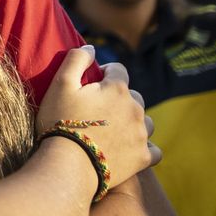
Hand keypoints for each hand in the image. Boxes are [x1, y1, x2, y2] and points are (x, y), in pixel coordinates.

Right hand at [37, 47, 159, 190]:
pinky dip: (146, 147)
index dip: (104, 74)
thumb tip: (92, 48)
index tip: (90, 86)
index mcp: (117, 89)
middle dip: (119, 98)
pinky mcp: (142, 158)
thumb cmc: (60, 123)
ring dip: (134, 121)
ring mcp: (141, 135)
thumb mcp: (60, 84)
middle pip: (134, 96)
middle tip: (97, 111)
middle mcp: (135, 109)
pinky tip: (133, 149)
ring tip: (115, 130)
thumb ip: (76, 59)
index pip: (118, 70)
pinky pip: (155, 150)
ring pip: (146, 121)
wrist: (67, 166)